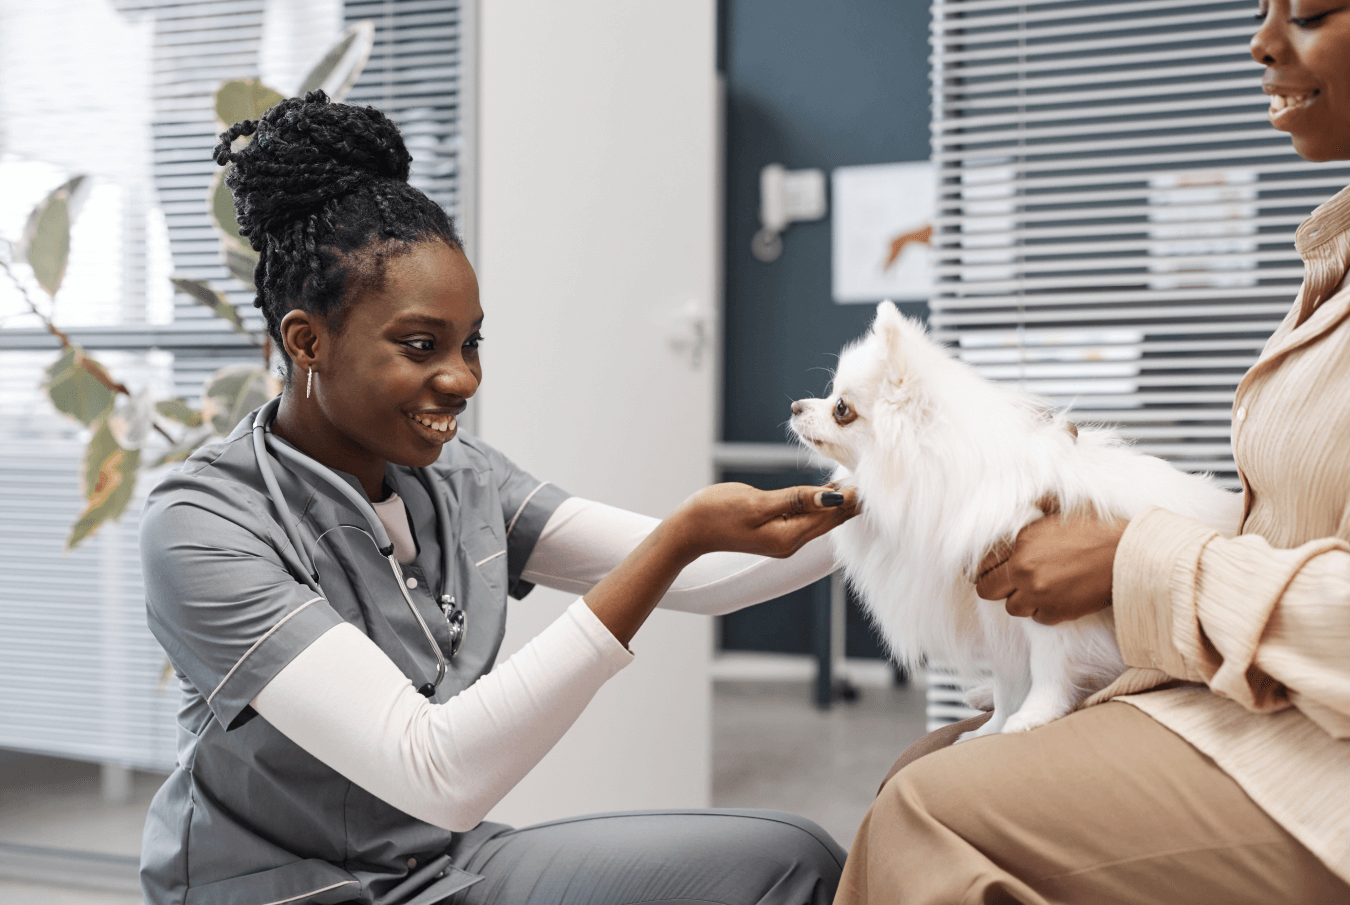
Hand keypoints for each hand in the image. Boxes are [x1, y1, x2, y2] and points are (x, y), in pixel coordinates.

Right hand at [666, 482, 859, 561]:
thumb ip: (796, 499)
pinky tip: (827, 491)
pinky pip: (804, 516)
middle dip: (850, 500)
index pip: (830, 516)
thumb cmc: (715, 514)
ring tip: (857, 482)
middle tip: (873, 478)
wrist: (687, 530)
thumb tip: (832, 498)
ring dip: (836, 501)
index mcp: (789, 537)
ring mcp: (782, 538)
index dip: (851, 498)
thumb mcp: (757, 503)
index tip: (871, 480)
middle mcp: (790, 542)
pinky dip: (818, 502)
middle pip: (829, 519)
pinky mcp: (774, 531)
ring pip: (818, 517)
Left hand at [973, 508, 1124, 624]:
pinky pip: (1038, 619)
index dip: (984, 568)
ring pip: (1012, 608)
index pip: (980, 565)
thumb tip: (1020, 503)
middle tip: (1010, 582)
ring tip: (1038, 587)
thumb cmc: (1100, 527)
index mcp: (1021, 542)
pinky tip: (1057, 596)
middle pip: (987, 591)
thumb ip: (1034, 506)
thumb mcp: (1060, 506)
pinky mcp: (1058, 612)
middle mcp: (1024, 570)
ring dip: (1021, 599)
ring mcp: (1040, 594)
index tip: (991, 569)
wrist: (1131, 552)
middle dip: (996, 586)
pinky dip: (1044, 610)